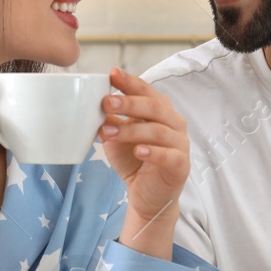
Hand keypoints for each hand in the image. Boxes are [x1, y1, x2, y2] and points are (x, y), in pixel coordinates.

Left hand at [98, 68, 188, 241]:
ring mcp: (180, 144)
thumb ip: (110, 119)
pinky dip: (154, 152)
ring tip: (109, 132)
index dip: (130, 82)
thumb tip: (89, 101)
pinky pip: (170, 155)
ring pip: (158, 131)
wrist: (147, 196)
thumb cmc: (134, 160)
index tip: (112, 74)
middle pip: (154, 107)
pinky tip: (138, 151)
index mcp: (160, 111)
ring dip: (132, 130)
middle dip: (129, 103)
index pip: (146, 91)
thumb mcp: (117, 136)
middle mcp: (174, 123)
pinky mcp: (181, 165)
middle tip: (106, 102)